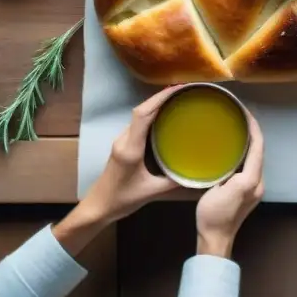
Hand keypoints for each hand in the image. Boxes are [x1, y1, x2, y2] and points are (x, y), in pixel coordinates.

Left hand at [53, 88, 181, 255]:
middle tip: (184, 91)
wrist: (98, 208)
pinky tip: (165, 117)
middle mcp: (124, 140)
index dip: (159, 98)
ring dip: (156, 105)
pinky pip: (139, 124)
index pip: (143, 115)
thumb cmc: (122, 199)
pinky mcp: (123, 145)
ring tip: (178, 100)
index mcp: (130, 148)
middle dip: (161, 97)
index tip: (178, 88)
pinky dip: (152, 115)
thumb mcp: (152, 192)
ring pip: (139, 116)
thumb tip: (198, 172)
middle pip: (141, 111)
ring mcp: (122, 141)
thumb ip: (175, 180)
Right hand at [195, 111, 264, 257]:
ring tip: (236, 127)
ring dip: (249, 142)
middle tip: (238, 116)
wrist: (215, 239)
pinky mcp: (248, 191)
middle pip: (258, 150)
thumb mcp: (218, 189)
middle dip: (251, 131)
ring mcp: (255, 187)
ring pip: (255, 158)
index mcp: (252, 179)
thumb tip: (229, 153)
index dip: (253, 127)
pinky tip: (233, 148)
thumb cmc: (214, 215)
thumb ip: (228, 171)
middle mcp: (258, 181)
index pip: (257, 146)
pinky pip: (250, 165)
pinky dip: (244, 153)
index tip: (244, 112)